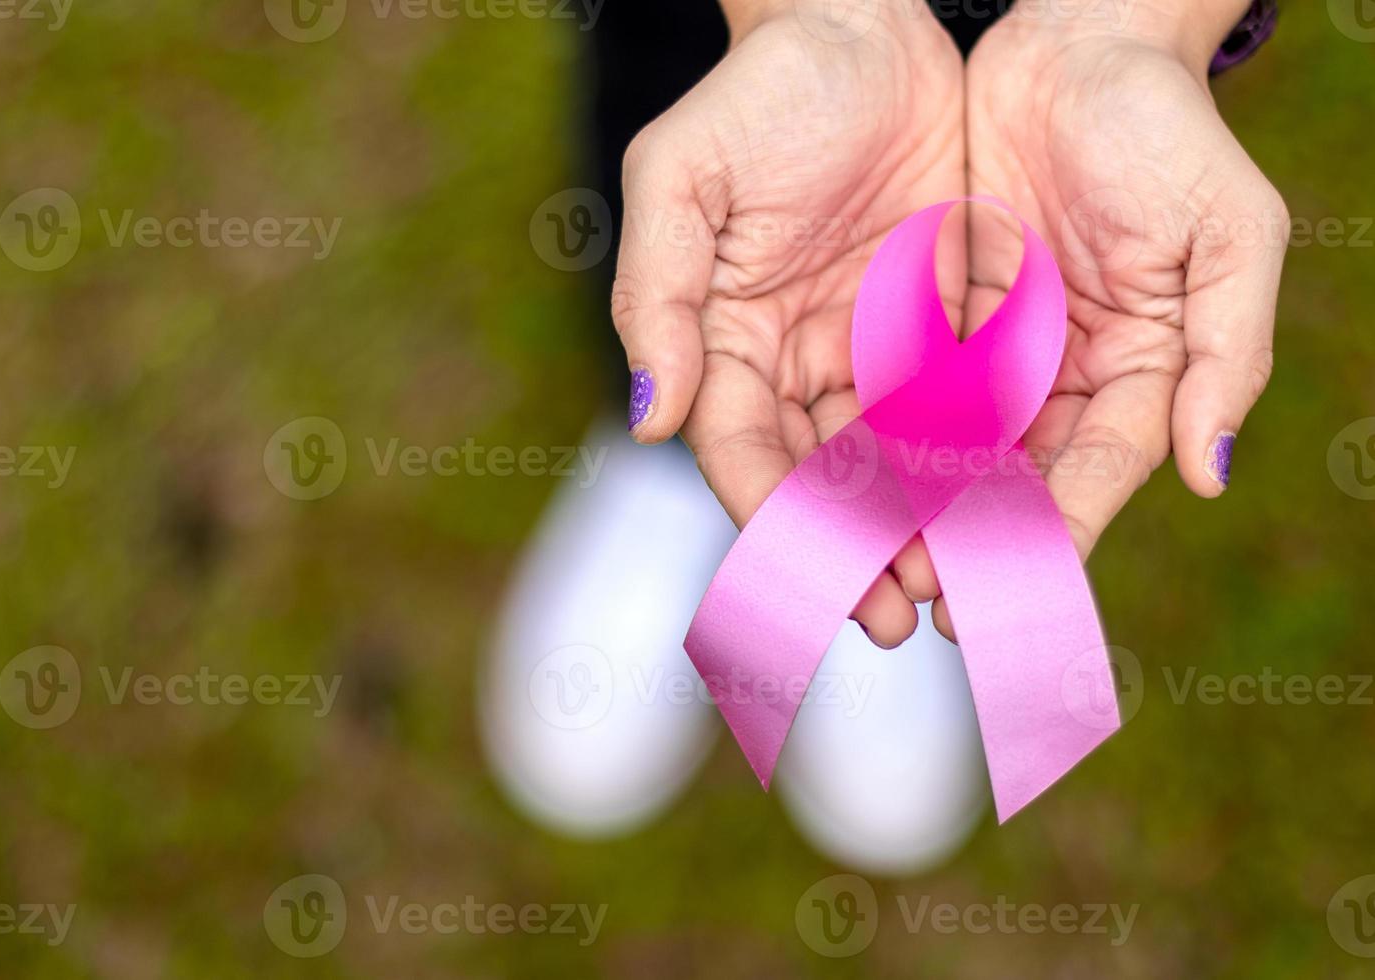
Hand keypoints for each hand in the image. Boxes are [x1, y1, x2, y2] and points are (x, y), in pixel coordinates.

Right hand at [613, 0, 965, 647]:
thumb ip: (656, 298)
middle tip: (906, 620)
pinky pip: (958, 411)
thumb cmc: (756, 93)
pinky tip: (1011, 512)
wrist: (856, 23)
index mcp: (725, 343)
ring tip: (967, 588)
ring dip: (924, 529)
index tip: (828, 584)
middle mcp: (793, 363)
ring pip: (894, 462)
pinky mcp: (933, 327)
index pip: (746, 453)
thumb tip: (648, 415)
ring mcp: (864, 349)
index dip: (783, 523)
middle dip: (860, 552)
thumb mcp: (681, 180)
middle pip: (822, 480)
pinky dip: (978, 465)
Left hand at [904, 2, 1286, 638]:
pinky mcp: (934, 321)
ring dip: (907, 506)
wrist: (1075, 47)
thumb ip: (1228, 354)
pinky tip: (832, 476)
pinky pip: (898, 391)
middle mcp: (1061, 380)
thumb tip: (1212, 473)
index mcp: (1138, 374)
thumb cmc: (1165, 130)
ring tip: (861, 558)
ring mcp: (995, 355)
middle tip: (910, 597)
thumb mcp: (1228, 232)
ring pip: (946, 451)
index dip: (1050, 537)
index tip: (1002, 589)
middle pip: (1009, 482)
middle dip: (961, 540)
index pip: (1093, 477)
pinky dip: (871, 436)